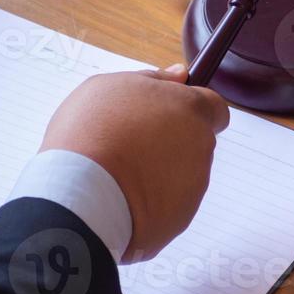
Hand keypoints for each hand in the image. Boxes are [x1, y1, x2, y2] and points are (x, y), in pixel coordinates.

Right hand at [40, 66, 229, 262]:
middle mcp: (201, 146)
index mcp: (191, 109)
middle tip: (132, 145)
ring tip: (119, 174)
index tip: (170, 116)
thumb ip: (154, 78)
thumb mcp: (113, 85)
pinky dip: (151, 203)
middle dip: (171, 143)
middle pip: (195, 142)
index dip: (192, 111)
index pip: (214, 107)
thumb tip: (179, 75)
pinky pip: (168, 206)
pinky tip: (121, 198)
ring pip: (181, 175)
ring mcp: (194, 185)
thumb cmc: (92, 133)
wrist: (79, 196)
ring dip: (160, 173)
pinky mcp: (180, 218)